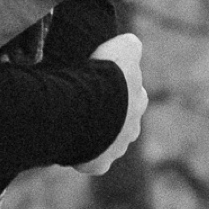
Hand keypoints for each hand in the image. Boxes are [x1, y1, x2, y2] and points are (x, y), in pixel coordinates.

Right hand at [77, 33, 146, 174]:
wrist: (87, 107)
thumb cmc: (104, 77)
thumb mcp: (122, 48)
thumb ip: (130, 45)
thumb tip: (131, 43)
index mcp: (139, 101)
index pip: (134, 95)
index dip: (117, 89)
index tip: (99, 83)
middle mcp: (133, 128)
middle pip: (122, 123)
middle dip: (108, 116)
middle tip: (83, 104)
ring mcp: (117, 149)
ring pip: (106, 145)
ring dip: (93, 136)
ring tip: (72, 123)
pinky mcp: (100, 165)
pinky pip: (90, 163)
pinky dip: (81, 157)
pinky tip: (68, 145)